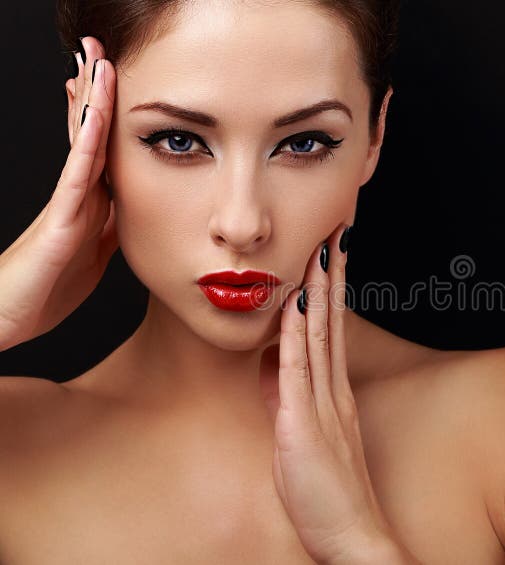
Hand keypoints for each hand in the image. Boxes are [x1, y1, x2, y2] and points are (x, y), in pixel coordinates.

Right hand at [0, 37, 116, 350]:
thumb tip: (129, 210)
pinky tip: (96, 113)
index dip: (107, 117)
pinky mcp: (60, 220)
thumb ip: (109, 229)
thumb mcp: (92, 255)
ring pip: (85, 144)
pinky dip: (89, 141)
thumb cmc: (45, 289)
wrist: (6, 318)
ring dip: (93, 102)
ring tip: (97, 61)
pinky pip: (79, 174)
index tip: (113, 82)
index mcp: (87, 203)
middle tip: (101, 52)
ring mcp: (66, 203)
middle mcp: (76, 195)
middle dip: (96, 94)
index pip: (101, 151)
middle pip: (90, 135)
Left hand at [259, 224, 409, 563]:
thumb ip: (288, 397)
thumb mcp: (302, 436)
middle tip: (335, 230)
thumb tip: (271, 364)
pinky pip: (298, 371)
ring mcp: (323, 403)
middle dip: (330, 273)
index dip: (328, 287)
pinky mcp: (306, 424)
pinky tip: (296, 304)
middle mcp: (333, 389)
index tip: (328, 252)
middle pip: (331, 320)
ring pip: (319, 335)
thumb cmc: (329, 493)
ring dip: (319, 289)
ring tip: (322, 248)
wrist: (354, 535)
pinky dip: (296, 335)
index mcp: (333, 392)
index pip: (330, 328)